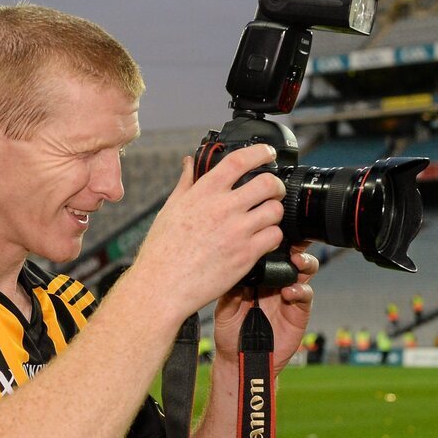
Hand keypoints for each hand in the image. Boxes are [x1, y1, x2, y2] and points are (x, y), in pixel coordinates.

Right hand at [134, 144, 286, 320]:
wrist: (163, 285)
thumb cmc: (162, 251)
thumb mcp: (169, 209)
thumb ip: (185, 183)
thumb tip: (190, 162)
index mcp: (204, 193)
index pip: (239, 160)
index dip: (260, 152)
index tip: (267, 153)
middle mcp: (223, 208)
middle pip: (267, 183)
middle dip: (275, 185)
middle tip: (273, 191)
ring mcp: (237, 231)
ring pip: (275, 210)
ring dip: (274, 212)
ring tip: (265, 218)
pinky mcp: (246, 254)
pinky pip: (275, 236)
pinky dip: (273, 236)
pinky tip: (262, 239)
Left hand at [213, 242, 317, 374]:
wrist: (238, 358)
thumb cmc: (229, 329)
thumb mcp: (224, 304)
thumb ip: (233, 286)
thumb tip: (235, 265)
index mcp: (258, 273)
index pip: (270, 249)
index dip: (274, 237)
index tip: (274, 226)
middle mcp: (275, 280)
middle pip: (292, 253)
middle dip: (296, 243)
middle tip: (293, 239)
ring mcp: (288, 294)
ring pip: (304, 270)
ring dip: (303, 262)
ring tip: (296, 262)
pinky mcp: (298, 311)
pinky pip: (305, 295)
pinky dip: (301, 290)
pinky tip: (290, 291)